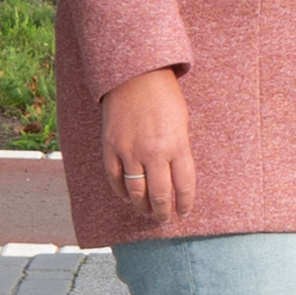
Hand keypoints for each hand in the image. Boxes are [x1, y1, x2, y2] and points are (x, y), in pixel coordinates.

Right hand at [102, 67, 193, 226]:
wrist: (134, 75)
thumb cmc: (164, 95)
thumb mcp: (182, 122)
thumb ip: (180, 149)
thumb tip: (177, 176)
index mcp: (177, 145)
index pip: (183, 187)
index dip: (184, 204)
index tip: (184, 213)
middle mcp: (154, 152)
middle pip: (160, 196)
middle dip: (163, 212)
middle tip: (165, 219)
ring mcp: (130, 151)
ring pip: (136, 193)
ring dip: (143, 207)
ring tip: (147, 212)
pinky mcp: (111, 148)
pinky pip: (115, 180)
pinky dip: (122, 193)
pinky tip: (128, 197)